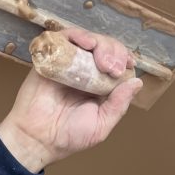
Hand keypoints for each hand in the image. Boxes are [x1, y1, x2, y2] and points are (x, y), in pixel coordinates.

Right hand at [0, 28, 142, 172]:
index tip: (128, 64)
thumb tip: (137, 82)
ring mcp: (68, 64)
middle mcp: (85, 72)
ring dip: (100, 43)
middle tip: (112, 67)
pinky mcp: (51, 58)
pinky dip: (78, 35)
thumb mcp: (101, 124)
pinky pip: (65, 38)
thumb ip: (119, 104)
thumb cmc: (68, 136)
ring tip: (102, 60)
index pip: (117, 63)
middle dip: (114, 51)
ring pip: (88, 40)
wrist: (37, 138)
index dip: (124, 58)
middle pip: (105, 47)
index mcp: (99, 87)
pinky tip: (86, 44)